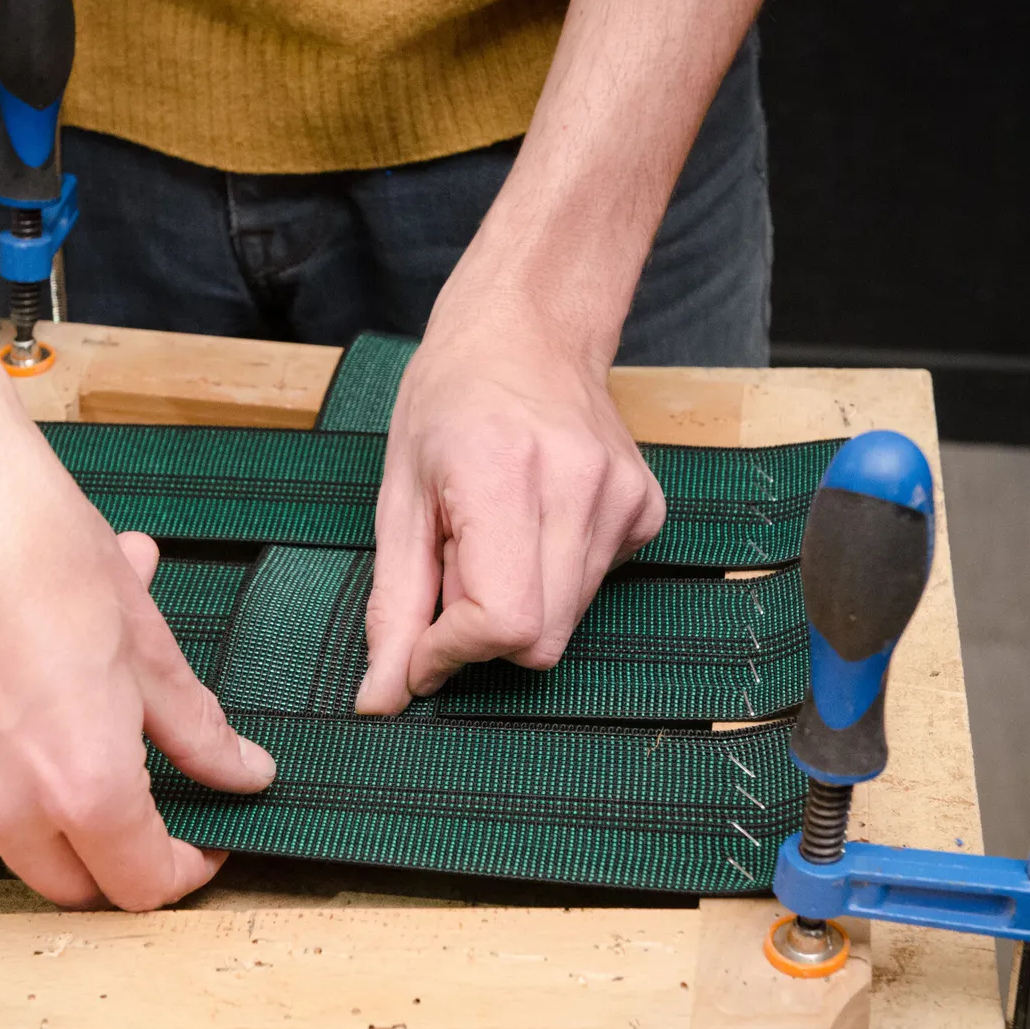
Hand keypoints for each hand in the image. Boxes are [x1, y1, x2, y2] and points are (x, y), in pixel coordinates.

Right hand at [0, 345, 274, 909]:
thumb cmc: (34, 543)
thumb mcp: (144, 638)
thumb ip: (195, 726)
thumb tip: (240, 772)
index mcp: (81, 786)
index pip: (142, 885)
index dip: (186, 870)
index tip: (207, 837)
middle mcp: (4, 805)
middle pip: (76, 884)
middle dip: (125, 859)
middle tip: (162, 799)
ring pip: (22, 836)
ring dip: (68, 802)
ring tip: (104, 700)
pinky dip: (16, 755)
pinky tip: (42, 674)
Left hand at [355, 296, 665, 714]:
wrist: (528, 328)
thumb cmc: (448, 400)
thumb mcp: (398, 496)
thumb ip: (394, 606)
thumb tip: (383, 699)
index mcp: (503, 474)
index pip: (503, 621)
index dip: (453, 651)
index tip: (422, 643)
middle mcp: (577, 487)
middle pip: (539, 640)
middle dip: (481, 630)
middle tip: (455, 561)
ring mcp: (623, 498)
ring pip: (567, 623)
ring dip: (516, 602)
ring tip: (493, 532)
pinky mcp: (647, 510)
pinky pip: (592, 590)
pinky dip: (552, 578)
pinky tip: (534, 521)